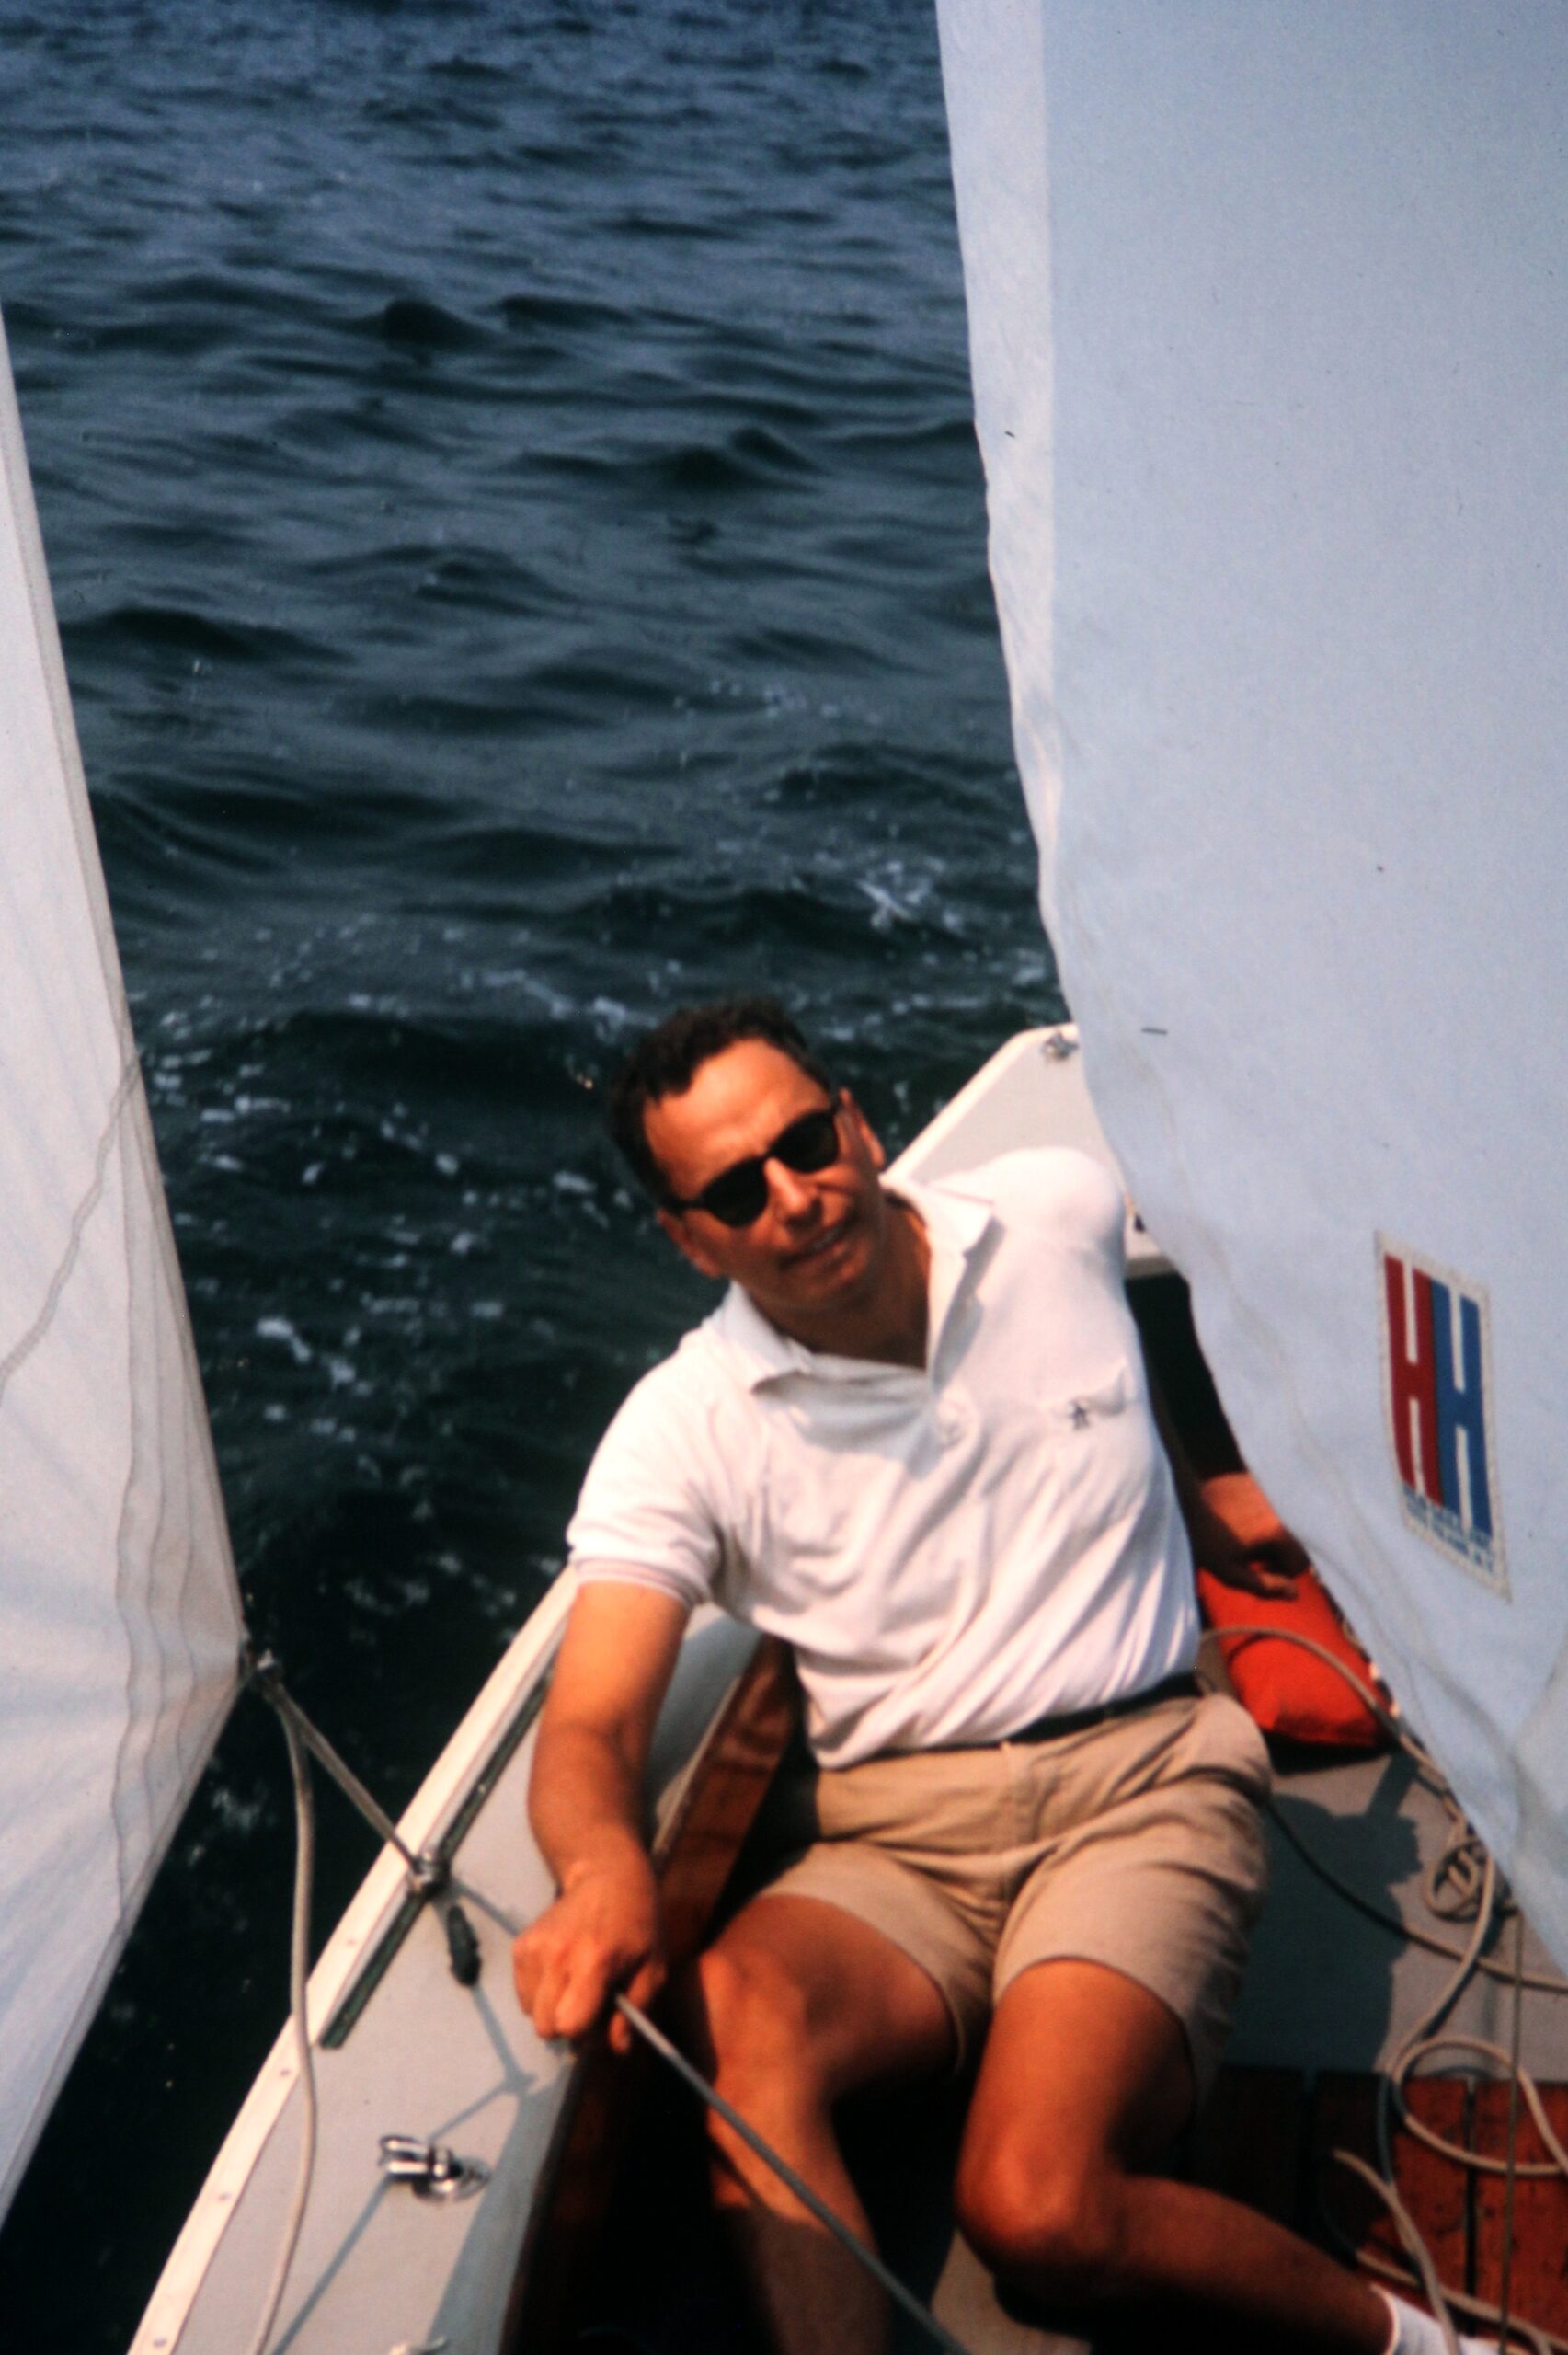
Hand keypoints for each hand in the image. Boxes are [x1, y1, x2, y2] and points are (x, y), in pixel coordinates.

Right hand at [512, 1850, 664, 2055]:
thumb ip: (634, 2013)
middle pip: (545, 2027)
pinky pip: (523, 1994)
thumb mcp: (652, 1969)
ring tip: (576, 1986)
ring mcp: (535, 1948)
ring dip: (552, 2011)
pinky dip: (540, 1994)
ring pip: (531, 2013)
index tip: (600, 2022)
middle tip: (588, 2007)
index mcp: (594, 1962)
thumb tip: (617, 2050)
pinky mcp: (521, 1945)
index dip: (585, 2035)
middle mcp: (558, 1955)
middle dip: (567, 2027)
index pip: (570, 2025)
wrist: (607, 1878)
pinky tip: (562, 1973)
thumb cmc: (637, 1926)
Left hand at [1190, 1471, 1309, 1598]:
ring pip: (1284, 1521)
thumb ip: (1266, 1585)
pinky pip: (1269, 1504)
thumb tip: (1294, 1593)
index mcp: (1279, 1531)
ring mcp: (1268, 1490)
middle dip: (1279, 1551)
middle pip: (1296, 1540)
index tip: (1260, 1570)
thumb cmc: (1205, 1541)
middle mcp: (1280, 1506)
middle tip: (1253, 1555)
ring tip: (1246, 1536)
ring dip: (1272, 1532)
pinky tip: (1240, 1518)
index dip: (1281, 1572)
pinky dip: (1261, 1514)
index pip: (1300, 1562)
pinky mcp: (1255, 1479)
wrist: (1181, 1502)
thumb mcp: (1231, 1573)